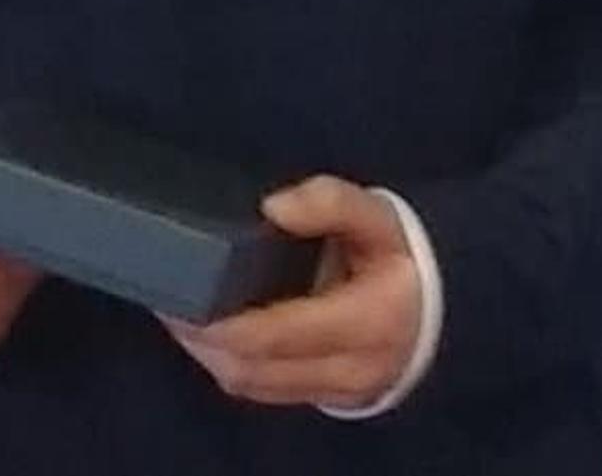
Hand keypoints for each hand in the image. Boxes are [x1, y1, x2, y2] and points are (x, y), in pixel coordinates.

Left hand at [162, 177, 427, 412]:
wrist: (436, 307)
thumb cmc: (400, 256)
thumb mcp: (379, 216)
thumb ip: (331, 203)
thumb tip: (271, 207)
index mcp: (368, 321)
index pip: (279, 333)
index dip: (224, 321)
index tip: (182, 292)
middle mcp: (351, 368)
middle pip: (254, 368)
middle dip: (201, 339)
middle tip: (165, 297)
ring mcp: (336, 391)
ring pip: (252, 385)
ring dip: (208, 353)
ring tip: (176, 312)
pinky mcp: (322, 397)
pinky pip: (263, 390)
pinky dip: (227, 363)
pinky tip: (205, 333)